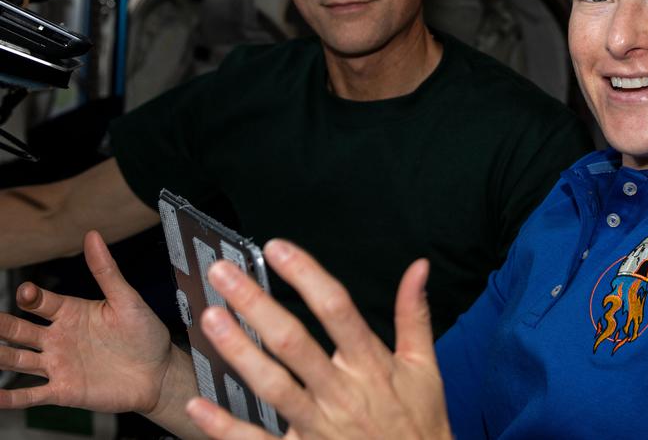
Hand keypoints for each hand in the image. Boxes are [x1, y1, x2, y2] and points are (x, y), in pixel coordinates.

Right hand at [0, 231, 175, 412]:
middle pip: (20, 331)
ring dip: (0, 357)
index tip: (26, 292)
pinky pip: (31, 395)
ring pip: (18, 360)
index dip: (31, 296)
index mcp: (71, 313)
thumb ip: (106, 271)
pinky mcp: (63, 391)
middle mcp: (58, 338)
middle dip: (2, 326)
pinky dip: (11, 398)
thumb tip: (93, 235)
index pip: (41, 302)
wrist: (159, 373)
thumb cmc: (145, 333)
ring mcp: (58, 365)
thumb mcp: (127, 299)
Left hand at [186, 239, 451, 439]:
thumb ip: (414, 315)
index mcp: (371, 364)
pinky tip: (200, 404)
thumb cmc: (420, 422)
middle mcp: (341, 392)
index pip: (336, 308)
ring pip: (271, 386)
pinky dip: (225, 427)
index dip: (306, 275)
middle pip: (293, 342)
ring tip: (209, 318)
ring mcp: (318, 427)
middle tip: (223, 274)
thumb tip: (418, 268)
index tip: (277, 248)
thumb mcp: (425, 367)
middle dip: (256, 304)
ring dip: (238, 351)